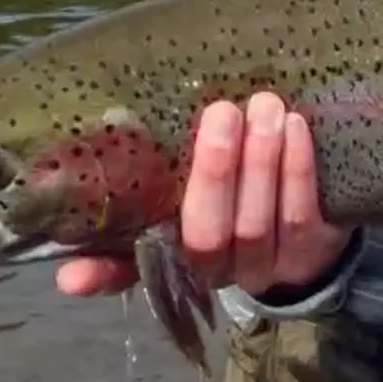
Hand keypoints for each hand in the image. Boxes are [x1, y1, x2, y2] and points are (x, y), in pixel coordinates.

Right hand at [54, 91, 351, 299]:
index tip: (73, 270)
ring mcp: (271, 265)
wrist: (308, 234)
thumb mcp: (182, 210)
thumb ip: (133, 221)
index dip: (104, 275)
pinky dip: (299, 170)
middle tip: (222, 111)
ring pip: (262, 221)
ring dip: (263, 160)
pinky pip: (304, 214)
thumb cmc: (228, 202)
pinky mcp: (316, 252)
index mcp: (178, 260)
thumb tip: (66, 270)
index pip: (133, 272)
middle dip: (215, 172)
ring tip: (264, 105)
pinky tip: (295, 127)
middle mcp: (221, 272)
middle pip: (209, 233)